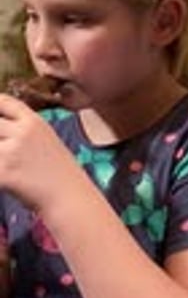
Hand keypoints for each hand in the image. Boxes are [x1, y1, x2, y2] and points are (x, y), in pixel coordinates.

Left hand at [0, 94, 83, 211]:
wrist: (70, 196)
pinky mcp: (4, 173)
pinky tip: (5, 177)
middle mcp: (22, 132)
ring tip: (6, 164)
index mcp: (34, 122)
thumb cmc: (60, 172)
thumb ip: (23, 130)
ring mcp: (11, 152)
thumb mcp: (47, 139)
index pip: (3, 101)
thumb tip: (1, 128)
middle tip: (4, 149)